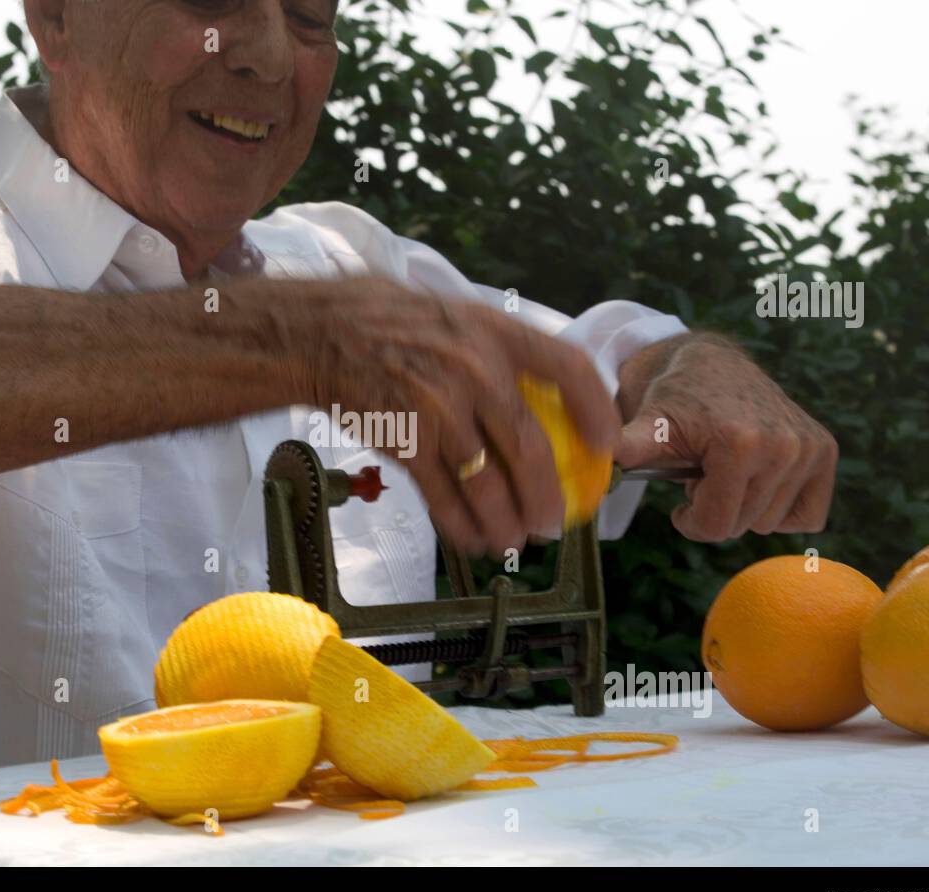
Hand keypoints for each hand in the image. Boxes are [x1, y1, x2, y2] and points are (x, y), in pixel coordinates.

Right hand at [266, 276, 620, 556]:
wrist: (321, 333)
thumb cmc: (392, 323)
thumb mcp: (456, 313)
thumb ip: (499, 346)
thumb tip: (547, 392)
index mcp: (496, 331)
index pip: (568, 368)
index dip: (597, 411)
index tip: (606, 447)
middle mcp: (475, 370)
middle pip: (531, 450)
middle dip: (550, 498)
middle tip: (554, 523)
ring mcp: (439, 409)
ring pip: (489, 486)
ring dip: (508, 524)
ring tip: (517, 541)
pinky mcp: (406, 443)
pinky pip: (444, 499)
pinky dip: (463, 528)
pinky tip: (473, 540)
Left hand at [616, 334, 837, 540]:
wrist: (710, 364)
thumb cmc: (674, 399)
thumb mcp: (646, 425)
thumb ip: (628, 448)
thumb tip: (601, 462)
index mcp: (740, 444)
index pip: (716, 526)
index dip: (690, 521)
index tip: (681, 500)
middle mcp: (784, 446)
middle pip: (742, 526)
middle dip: (715, 508)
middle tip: (704, 472)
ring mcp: (808, 448)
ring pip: (770, 524)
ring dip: (743, 504)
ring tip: (726, 467)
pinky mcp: (824, 450)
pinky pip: (808, 516)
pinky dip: (780, 509)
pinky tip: (757, 478)